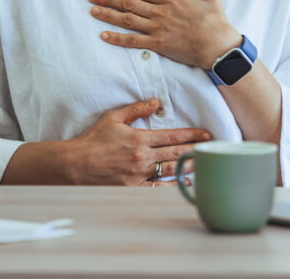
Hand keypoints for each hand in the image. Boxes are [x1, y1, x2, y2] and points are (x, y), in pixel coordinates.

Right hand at [66, 98, 210, 185]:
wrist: (75, 165)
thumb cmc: (93, 140)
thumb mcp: (113, 118)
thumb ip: (137, 109)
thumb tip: (156, 102)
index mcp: (140, 139)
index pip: (173, 137)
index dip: (192, 135)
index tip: (207, 133)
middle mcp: (142, 157)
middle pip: (177, 153)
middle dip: (198, 149)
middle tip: (214, 147)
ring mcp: (139, 175)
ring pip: (171, 171)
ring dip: (190, 167)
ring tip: (206, 163)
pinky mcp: (134, 188)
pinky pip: (158, 188)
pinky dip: (173, 185)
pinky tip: (185, 182)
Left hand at [89, 0, 241, 69]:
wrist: (219, 47)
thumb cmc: (217, 24)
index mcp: (172, 0)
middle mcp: (161, 13)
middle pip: (130, 3)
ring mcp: (158, 29)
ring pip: (128, 20)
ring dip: (109, 15)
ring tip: (93, 11)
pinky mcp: (159, 45)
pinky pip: (133, 41)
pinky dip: (117, 38)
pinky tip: (104, 35)